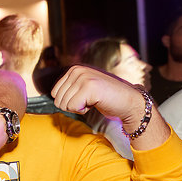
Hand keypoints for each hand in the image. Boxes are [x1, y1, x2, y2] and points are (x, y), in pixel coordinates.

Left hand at [51, 65, 169, 149]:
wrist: (129, 102)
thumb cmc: (106, 98)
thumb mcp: (83, 88)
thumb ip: (69, 88)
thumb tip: (53, 96)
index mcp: (73, 69)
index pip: (54, 93)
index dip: (69, 101)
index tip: (85, 97)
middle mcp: (77, 70)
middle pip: (58, 100)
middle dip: (73, 105)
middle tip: (90, 100)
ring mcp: (83, 77)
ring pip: (64, 104)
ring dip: (78, 108)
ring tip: (94, 100)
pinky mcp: (89, 87)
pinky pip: (72, 107)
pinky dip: (83, 110)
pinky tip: (96, 103)